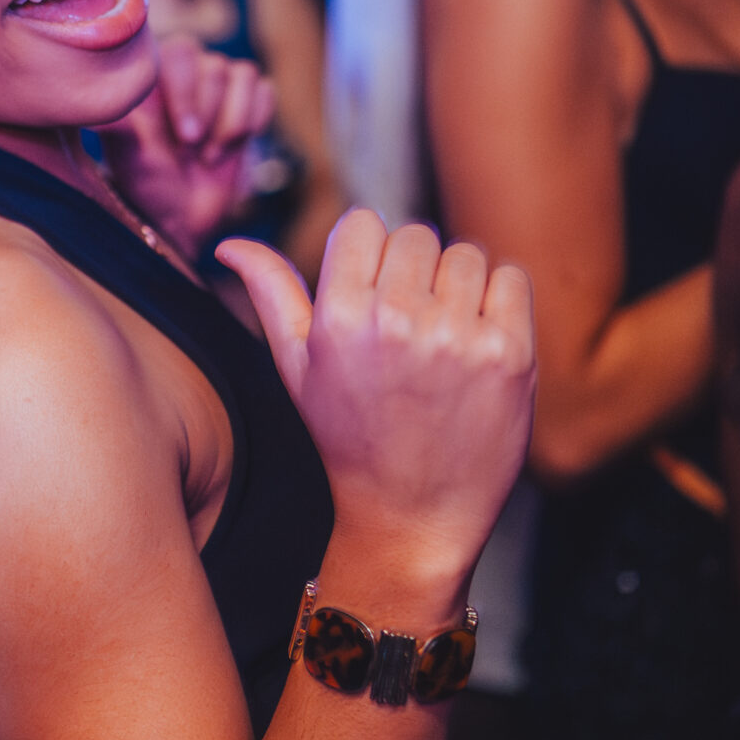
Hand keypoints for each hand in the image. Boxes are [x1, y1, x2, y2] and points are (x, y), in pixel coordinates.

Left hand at [97, 34, 275, 262]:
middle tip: (192, 151)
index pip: (181, 53)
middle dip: (210, 116)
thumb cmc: (147, 184)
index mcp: (152, 76)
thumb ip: (117, 126)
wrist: (180, 216)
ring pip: (244, 75)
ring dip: (231, 124)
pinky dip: (253, 121)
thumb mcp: (129, 156)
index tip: (185, 138)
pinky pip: (264, 91)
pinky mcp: (246, 102)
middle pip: (216, 66)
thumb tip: (88, 111)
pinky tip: (232, 145)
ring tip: (208, 154)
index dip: (188, 95)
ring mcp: (217, 85)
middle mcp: (184, 72)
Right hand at [220, 210, 534, 605]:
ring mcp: (458, 337)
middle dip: (412, 273)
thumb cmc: (350, 438)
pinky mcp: (510, 354)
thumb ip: (270, 294)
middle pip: (416, 234)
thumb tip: (229, 244)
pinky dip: (498, 304)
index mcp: (340, 317)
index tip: (371, 298)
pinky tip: (476, 348)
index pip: (363, 223)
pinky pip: (509, 279)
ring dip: (457, 288)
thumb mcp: (297, 369)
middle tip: (407, 330)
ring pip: (465, 255)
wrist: (412, 516)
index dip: (368, 257)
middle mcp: (398, 320)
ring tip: (441, 342)